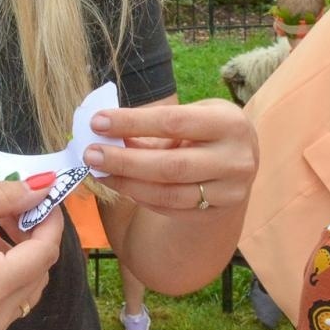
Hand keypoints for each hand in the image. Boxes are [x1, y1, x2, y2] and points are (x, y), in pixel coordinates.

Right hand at [0, 179, 63, 329]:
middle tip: (9, 207)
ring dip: (22, 253)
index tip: (43, 194)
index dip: (50, 220)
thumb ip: (0, 197)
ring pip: (30, 285)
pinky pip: (12, 299)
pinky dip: (9, 272)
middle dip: (34, 234)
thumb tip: (42, 184)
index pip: (44, 252)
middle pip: (40, 270)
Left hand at [82, 98, 257, 214]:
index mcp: (229, 124)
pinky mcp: (218, 213)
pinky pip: (170, 209)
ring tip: (99, 171)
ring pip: (168, 194)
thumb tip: (104, 130)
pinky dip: (140, 197)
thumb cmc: (205, 130)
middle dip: (124, 161)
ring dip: (127, 184)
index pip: (173, 122)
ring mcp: (230, 191)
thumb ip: (153, 125)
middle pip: (171, 165)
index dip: (132, 122)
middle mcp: (236, 160)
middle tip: (90, 154)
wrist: (240, 161)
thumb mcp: (191, 116)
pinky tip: (119, 184)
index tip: (97, 121)